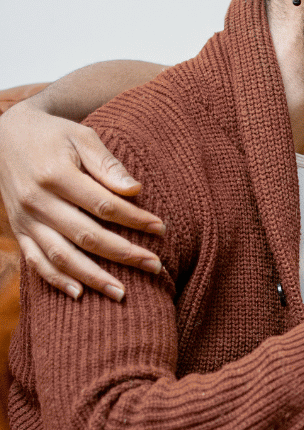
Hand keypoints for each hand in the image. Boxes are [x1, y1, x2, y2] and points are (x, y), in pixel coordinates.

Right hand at [0, 99, 163, 300]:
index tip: (161, 229)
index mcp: (55, 175)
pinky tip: (80, 294)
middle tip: (155, 266)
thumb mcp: (81, 137)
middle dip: (123, 254)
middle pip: (86, 235)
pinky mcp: (18, 229)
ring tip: (122, 294)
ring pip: (60, 255)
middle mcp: (37, 200)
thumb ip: (108, 164)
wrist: (6, 135)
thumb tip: (136, 190)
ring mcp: (25, 218)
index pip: (103, 205)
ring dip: (93, 277)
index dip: (134, 219)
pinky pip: (35, 260)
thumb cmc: (55, 136)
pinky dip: (55, 279)